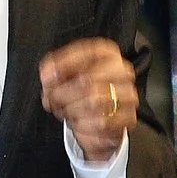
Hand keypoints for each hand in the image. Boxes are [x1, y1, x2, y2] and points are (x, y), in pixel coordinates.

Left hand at [40, 38, 134, 163]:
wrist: (98, 120)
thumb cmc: (81, 93)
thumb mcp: (63, 76)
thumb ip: (53, 70)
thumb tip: (50, 75)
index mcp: (107, 54)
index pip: (86, 52)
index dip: (63, 65)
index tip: (48, 78)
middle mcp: (121, 70)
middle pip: (87, 80)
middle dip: (63, 93)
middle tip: (53, 100)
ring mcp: (128, 94)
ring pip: (93, 102)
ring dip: (72, 110)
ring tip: (66, 111)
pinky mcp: (128, 117)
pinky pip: (102, 123)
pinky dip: (84, 125)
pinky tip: (80, 121)